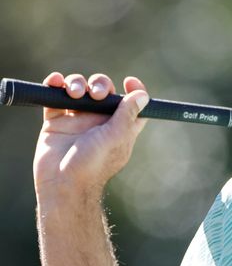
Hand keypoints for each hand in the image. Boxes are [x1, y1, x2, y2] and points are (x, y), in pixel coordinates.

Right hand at [33, 72, 148, 203]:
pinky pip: (55, 97)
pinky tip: (55, 81)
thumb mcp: (116, 137)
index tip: (129, 81)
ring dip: (76, 83)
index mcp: (120, 126)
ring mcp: (77, 120)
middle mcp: (99, 121)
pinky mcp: (56, 121)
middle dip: (100, 85)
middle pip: (103, 91)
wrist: (62, 184)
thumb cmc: (93, 165)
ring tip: (73, 92)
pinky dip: (55, 85)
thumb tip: (143, 95)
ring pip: (79, 90)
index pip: (132, 104)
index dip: (134, 90)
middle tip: (97, 94)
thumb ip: (128, 115)